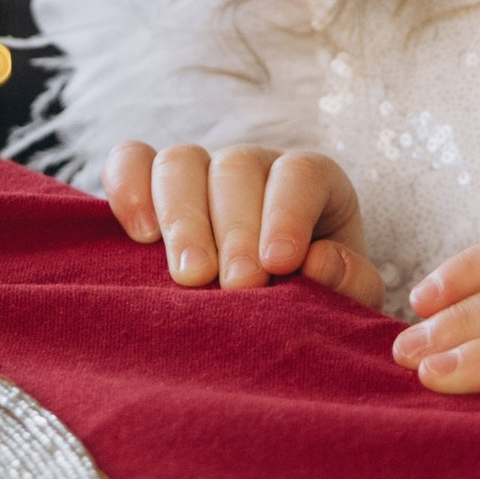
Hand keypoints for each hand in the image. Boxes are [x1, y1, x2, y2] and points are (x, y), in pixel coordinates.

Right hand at [103, 144, 382, 310]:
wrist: (266, 317)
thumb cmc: (312, 300)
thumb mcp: (347, 297)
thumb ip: (351, 282)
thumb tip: (319, 260)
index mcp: (310, 180)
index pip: (300, 173)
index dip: (289, 213)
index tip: (280, 264)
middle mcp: (253, 165)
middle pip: (237, 168)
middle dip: (236, 230)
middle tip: (238, 286)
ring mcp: (199, 171)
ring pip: (181, 161)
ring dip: (182, 219)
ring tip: (190, 278)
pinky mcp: (151, 184)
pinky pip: (130, 162)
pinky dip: (129, 189)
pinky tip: (140, 236)